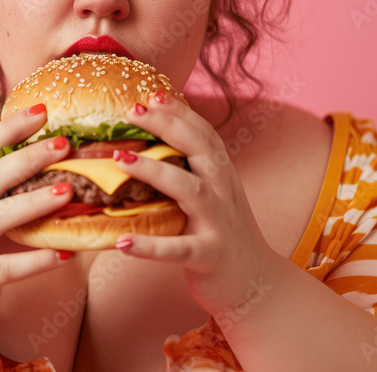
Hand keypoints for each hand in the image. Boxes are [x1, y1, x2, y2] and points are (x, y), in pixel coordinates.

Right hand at [0, 105, 75, 333]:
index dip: (9, 128)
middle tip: (64, 145)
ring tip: (67, 192)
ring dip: (32, 203)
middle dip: (28, 158)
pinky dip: (36, 261)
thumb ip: (0, 185)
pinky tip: (65, 255)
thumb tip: (52, 153)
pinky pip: (6, 268)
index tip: (41, 110)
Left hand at [112, 92, 284, 316]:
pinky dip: (150, 247)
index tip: (152, 94)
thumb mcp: (212, 193)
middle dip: (167, 126)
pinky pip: (178, 249)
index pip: (204, 134)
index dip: (180, 112)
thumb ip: (189, 168)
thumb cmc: (221, 231)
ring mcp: (218, 223)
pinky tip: (122, 242)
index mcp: (222, 175)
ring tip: (120, 159)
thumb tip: (149, 140)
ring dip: (154, 172)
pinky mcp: (209, 256)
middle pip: (200, 150)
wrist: (256, 282)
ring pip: (190, 191)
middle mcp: (223, 192)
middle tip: (133, 111)